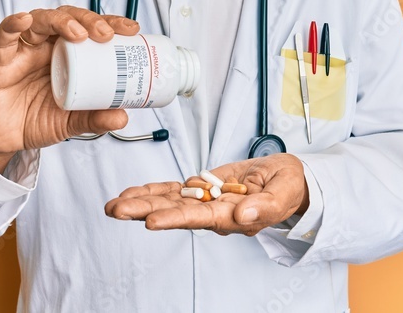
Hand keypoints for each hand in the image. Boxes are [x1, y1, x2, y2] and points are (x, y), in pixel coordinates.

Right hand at [0, 6, 139, 170]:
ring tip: (77, 33)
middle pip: (68, 17)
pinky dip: (12, 25)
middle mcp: (47, 45)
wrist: (7, 140)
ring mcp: (24, 50)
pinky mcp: (1, 60)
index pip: (91, 29)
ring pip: (41, 19)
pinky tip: (24, 20)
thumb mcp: (72, 121)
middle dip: (89, 20)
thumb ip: (94, 119)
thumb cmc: (38, 121)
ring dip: (60, 20)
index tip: (132, 30)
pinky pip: (4, 36)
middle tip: (106, 34)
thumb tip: (123, 117)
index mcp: (68, 54)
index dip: (111, 23)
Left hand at [103, 154, 309, 235]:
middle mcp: (213, 212)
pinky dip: (153, 190)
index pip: (198, 218)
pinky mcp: (203, 188)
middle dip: (144, 210)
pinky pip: (174, 191)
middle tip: (116, 210)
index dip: (174, 218)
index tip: (150, 221)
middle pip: (174, 211)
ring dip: (141, 201)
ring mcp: (206, 201)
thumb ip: (264, 208)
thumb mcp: (283, 194)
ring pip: (169, 201)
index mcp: (232, 217)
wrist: (287, 180)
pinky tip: (133, 193)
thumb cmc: (287, 187)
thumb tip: (241, 217)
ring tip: (114, 204)